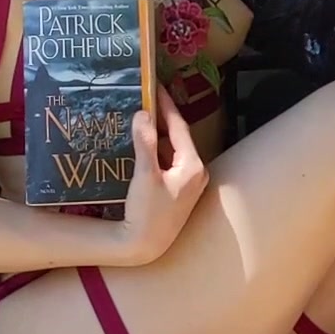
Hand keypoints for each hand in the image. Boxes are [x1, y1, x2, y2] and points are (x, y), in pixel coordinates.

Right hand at [117, 85, 207, 263]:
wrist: (145, 246)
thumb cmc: (147, 213)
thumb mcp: (144, 175)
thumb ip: (144, 142)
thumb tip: (143, 114)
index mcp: (192, 165)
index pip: (179, 127)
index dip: (166, 106)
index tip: (155, 86)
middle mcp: (195, 172)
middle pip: (177, 138)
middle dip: (160, 118)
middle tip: (144, 98)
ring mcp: (188, 183)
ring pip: (171, 150)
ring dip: (156, 135)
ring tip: (139, 116)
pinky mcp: (178, 191)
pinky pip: (168, 162)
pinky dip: (155, 151)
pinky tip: (140, 144)